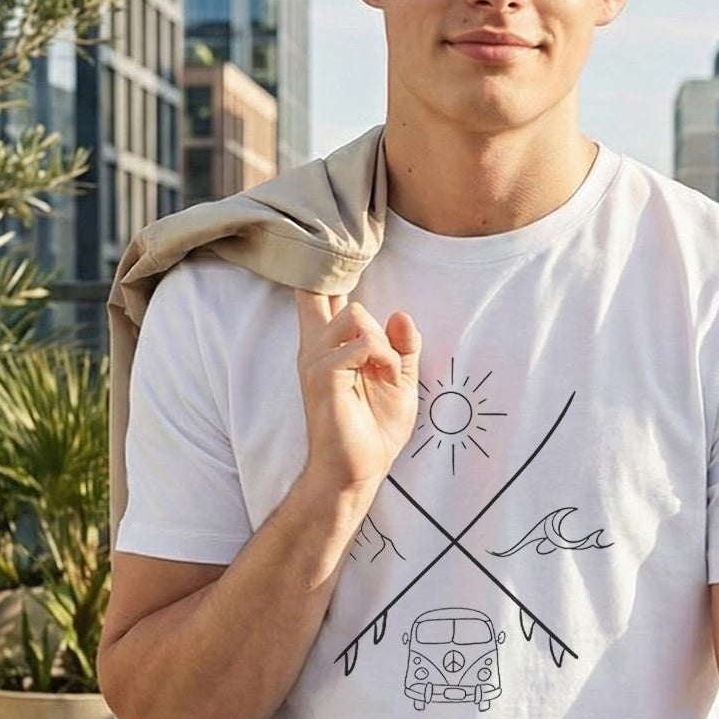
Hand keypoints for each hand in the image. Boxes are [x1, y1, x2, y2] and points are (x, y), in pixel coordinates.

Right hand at [294, 286, 421, 496]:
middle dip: (365, 309)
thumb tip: (400, 314)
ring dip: (382, 342)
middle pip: (330, 291)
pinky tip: (386, 378)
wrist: (359, 471)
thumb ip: (402, 346)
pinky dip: (383, 358)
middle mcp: (315, 348)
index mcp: (329, 345)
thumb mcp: (400, 381)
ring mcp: (316, 362)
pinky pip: (360, 344)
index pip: (316, 293)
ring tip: (387, 372)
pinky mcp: (324, 378)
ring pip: (354, 315)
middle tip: (382, 351)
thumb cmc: (373, 429)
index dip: (326, 269)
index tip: (343, 247)